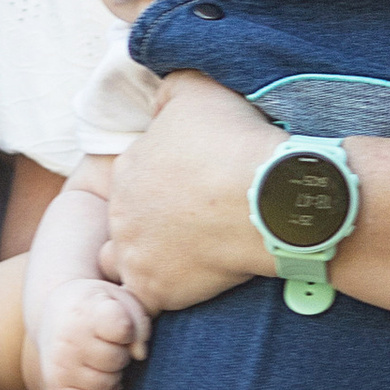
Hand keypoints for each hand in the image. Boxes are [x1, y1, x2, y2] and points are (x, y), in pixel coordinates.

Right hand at [36, 275, 150, 389]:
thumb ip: (138, 323)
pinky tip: (103, 380)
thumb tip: (140, 355)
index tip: (119, 325)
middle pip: (116, 360)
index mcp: (85, 312)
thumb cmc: (96, 306)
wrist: (54, 313)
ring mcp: (60, 365)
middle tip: (112, 345)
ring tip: (105, 360)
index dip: (129, 331)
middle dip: (122, 354)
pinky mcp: (56, 385)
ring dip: (113, 375)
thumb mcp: (120, 299)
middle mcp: (68, 340)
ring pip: (105, 384)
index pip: (123, 330)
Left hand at [100, 76, 274, 316]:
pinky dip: (166, 294)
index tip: (197, 184)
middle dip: (154, 220)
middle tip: (196, 220)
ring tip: (187, 255)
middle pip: (129, 220)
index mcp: (127, 169)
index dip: (166, 181)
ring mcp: (135, 255)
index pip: (136, 178)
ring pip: (126, 262)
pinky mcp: (156, 291)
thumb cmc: (234, 141)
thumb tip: (160, 95)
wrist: (269, 198)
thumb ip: (170, 88)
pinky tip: (192, 285)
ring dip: (148, 258)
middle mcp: (120, 214)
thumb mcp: (196, 88)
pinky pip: (148, 301)